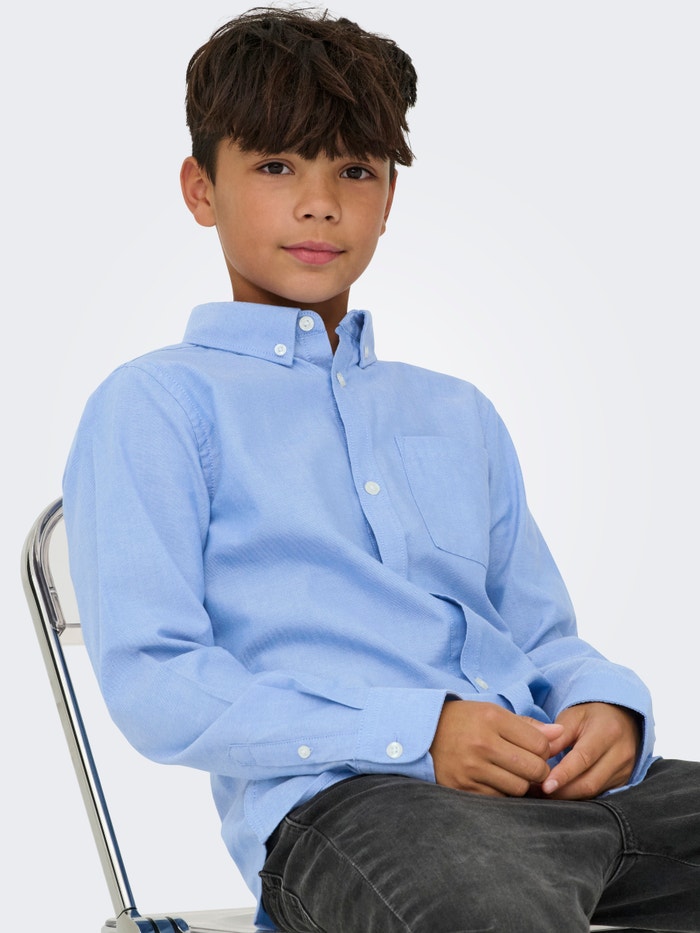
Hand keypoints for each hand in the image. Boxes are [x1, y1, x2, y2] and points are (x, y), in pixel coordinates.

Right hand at [430, 700, 563, 796]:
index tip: (534, 749)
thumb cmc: (465, 721)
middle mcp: (482, 743)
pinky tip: (494, 780)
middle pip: (534, 769)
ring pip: (519, 787)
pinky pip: (499, 798)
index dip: (544, 750)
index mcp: (492, 718)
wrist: (424, 733)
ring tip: (509, 772)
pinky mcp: (463, 788)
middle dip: (538, 770)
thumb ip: (528, 725)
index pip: (540, 744)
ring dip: (520, 783)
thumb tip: (560, 734)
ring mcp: (472, 768)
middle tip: (527, 765)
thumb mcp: (493, 713)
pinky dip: (502, 792)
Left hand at [541, 702, 639, 799]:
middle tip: (539, 791)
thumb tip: (540, 757)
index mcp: (607, 732)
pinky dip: (579, 795)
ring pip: (594, 791)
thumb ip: (557, 737)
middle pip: (590, 782)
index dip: (563, 774)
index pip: (583, 758)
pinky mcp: (624, 781)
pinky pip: (599, 793)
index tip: (545, 785)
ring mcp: (625, 770)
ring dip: (568, 795)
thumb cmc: (592, 715)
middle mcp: (621, 753)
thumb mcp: (572, 717)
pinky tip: (563, 792)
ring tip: (546, 793)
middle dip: (562, 791)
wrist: (622, 717)